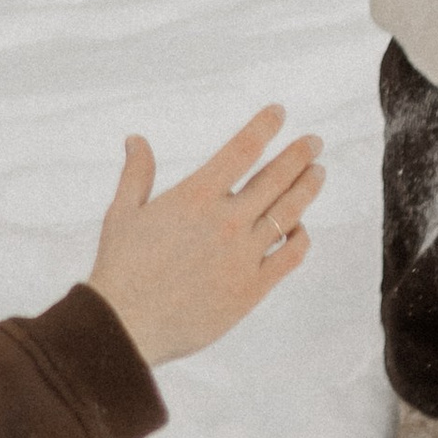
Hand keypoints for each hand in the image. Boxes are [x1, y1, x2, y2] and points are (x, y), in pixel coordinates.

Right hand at [87, 106, 323, 365]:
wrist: (126, 325)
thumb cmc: (120, 269)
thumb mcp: (123, 213)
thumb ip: (136, 174)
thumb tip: (136, 140)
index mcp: (196, 196)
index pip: (241, 150)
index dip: (264, 127)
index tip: (279, 112)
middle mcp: (225, 220)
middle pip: (275, 178)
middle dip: (299, 155)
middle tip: (315, 142)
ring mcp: (242, 255)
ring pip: (288, 213)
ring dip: (306, 189)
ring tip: (317, 174)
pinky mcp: (251, 288)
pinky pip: (289, 257)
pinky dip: (300, 238)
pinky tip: (300, 229)